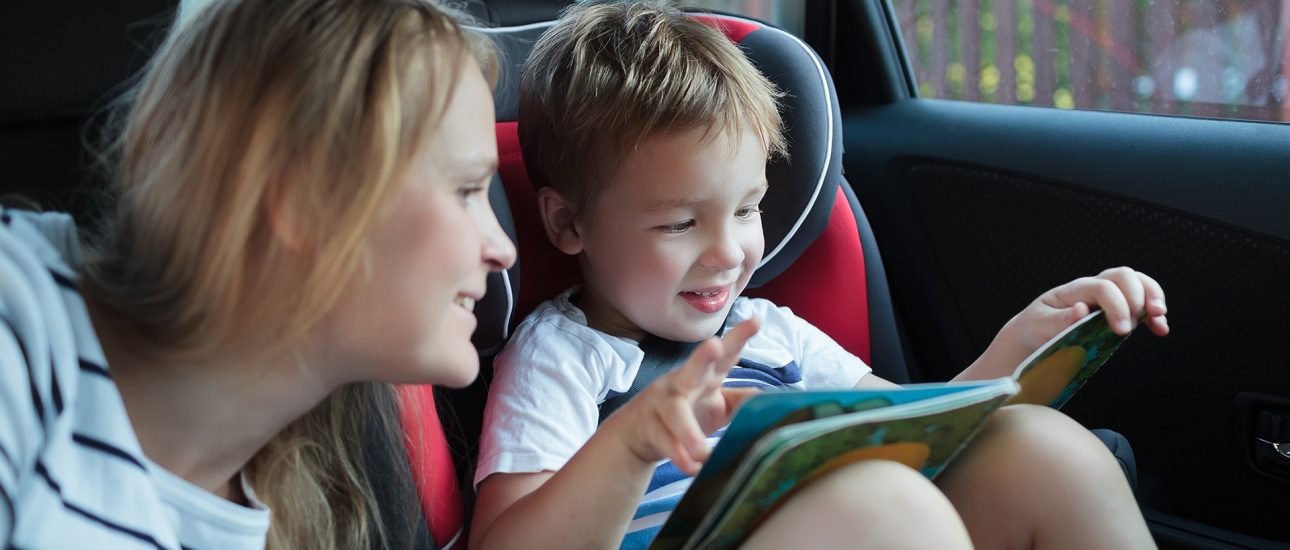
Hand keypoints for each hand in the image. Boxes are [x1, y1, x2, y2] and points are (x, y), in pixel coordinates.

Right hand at [609, 318, 761, 474]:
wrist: (637, 433)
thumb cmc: (686, 412)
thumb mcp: (717, 405)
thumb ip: (743, 401)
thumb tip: (774, 403)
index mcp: (704, 375)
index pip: (725, 354)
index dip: (740, 336)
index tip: (757, 319)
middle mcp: (682, 382)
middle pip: (692, 367)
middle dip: (703, 356)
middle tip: (714, 346)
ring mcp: (661, 403)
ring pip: (674, 412)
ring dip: (689, 431)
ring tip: (702, 452)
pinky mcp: (648, 425)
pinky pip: (663, 440)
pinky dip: (678, 454)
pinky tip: (691, 466)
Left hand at [1014, 267, 1168, 351]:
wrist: (1033, 332)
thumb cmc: (1035, 328)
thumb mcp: (1039, 325)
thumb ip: (1060, 320)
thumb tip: (1082, 310)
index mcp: (1073, 290)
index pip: (1102, 287)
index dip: (1116, 306)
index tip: (1121, 331)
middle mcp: (1093, 287)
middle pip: (1123, 276)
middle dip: (1137, 296)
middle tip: (1134, 325)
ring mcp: (1107, 296)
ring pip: (1137, 283)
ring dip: (1153, 296)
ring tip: (1158, 317)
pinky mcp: (1116, 309)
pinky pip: (1141, 302)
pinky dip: (1153, 314)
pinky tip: (1160, 328)